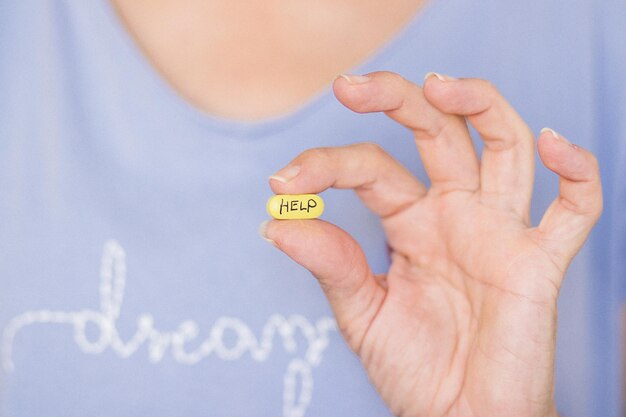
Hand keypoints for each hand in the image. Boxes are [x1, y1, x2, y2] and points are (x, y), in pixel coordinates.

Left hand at [261, 72, 601, 416]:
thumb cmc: (415, 368)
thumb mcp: (361, 312)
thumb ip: (330, 264)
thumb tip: (275, 221)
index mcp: (410, 222)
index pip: (371, 168)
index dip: (325, 165)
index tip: (282, 182)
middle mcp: (455, 214)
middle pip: (437, 130)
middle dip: (398, 98)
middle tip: (350, 86)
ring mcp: (498, 232)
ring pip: (504, 145)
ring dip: (479, 105)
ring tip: (441, 84)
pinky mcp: (538, 263)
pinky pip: (575, 209)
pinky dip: (577, 174)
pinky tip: (555, 146)